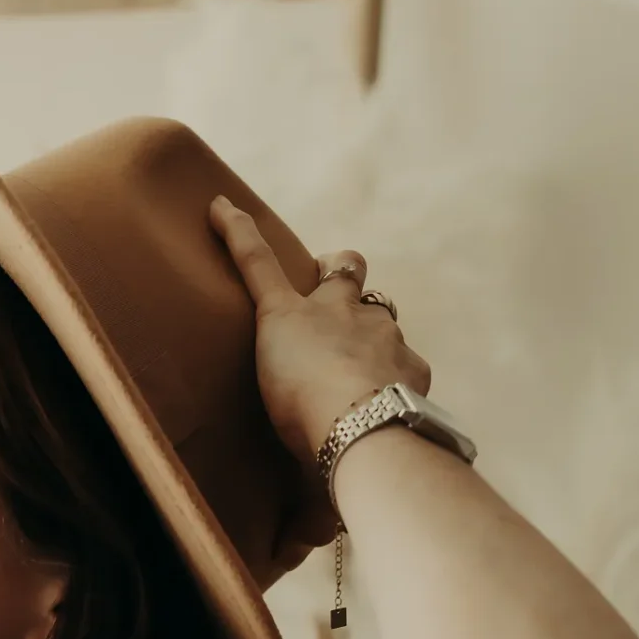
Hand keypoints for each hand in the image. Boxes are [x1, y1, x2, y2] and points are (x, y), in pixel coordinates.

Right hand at [209, 196, 434, 468]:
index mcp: (319, 304)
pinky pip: (408, 371)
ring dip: (373, 342)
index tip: (225, 209)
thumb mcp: (274, 333)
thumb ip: (266, 289)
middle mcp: (358, 313)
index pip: (276, 260)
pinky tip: (380, 407)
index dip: (248, 234)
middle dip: (345, 281)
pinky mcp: (414, 373)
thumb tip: (226, 210)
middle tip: (330, 305)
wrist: (358, 429)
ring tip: (355, 379)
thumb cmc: (305, 387)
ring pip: (386, 328)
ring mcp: (392, 341)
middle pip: (354, 277)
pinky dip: (396, 383)